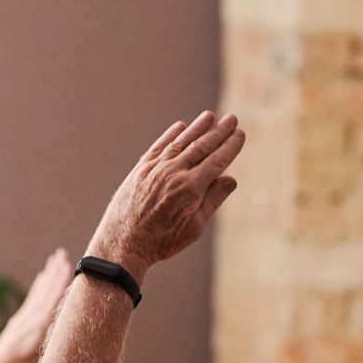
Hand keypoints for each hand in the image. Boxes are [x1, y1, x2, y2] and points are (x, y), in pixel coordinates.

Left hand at [0, 248, 72, 362]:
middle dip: (55, 271)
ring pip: (40, 290)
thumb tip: (72, 324)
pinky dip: (38, 285)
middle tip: (63, 253)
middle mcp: (31, 317)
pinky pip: (32, 297)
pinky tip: (43, 275)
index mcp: (38, 326)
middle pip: (46, 290)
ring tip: (56, 257)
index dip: (60, 283)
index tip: (67, 266)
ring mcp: (25, 315)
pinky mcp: (20, 316)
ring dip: (49, 273)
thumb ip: (54, 339)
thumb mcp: (41, 356)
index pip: (52, 300)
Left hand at [88, 112, 244, 283]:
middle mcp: (173, 173)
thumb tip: (230, 179)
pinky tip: (180, 126)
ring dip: (196, 128)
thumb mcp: (194, 227)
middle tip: (231, 119)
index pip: (217, 160)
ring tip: (209, 116)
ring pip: (180, 143)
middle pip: (201, 146)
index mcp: (190, 188)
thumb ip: (213, 200)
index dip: (230, 146)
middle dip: (218, 132)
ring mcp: (154, 169)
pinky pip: (158, 147)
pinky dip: (170, 135)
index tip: (240, 134)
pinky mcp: (139, 170)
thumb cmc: (161, 241)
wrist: (122, 245)